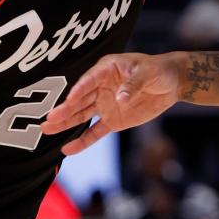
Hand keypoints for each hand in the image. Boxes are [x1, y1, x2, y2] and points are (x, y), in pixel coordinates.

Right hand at [42, 51, 183, 152]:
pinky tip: (68, 149)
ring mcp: (104, 105)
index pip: (89, 80)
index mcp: (106, 70)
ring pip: (81, 116)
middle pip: (79, 100)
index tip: (68, 100)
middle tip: (48, 118)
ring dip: (65, 123)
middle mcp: (100, 87)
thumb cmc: (158, 71)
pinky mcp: (112, 121)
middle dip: (64, 110)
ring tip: (47, 129)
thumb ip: (133, 84)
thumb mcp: (148, 73)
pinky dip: (82, 141)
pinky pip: (95, 132)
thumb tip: (120, 98)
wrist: (171, 83)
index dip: (79, 90)